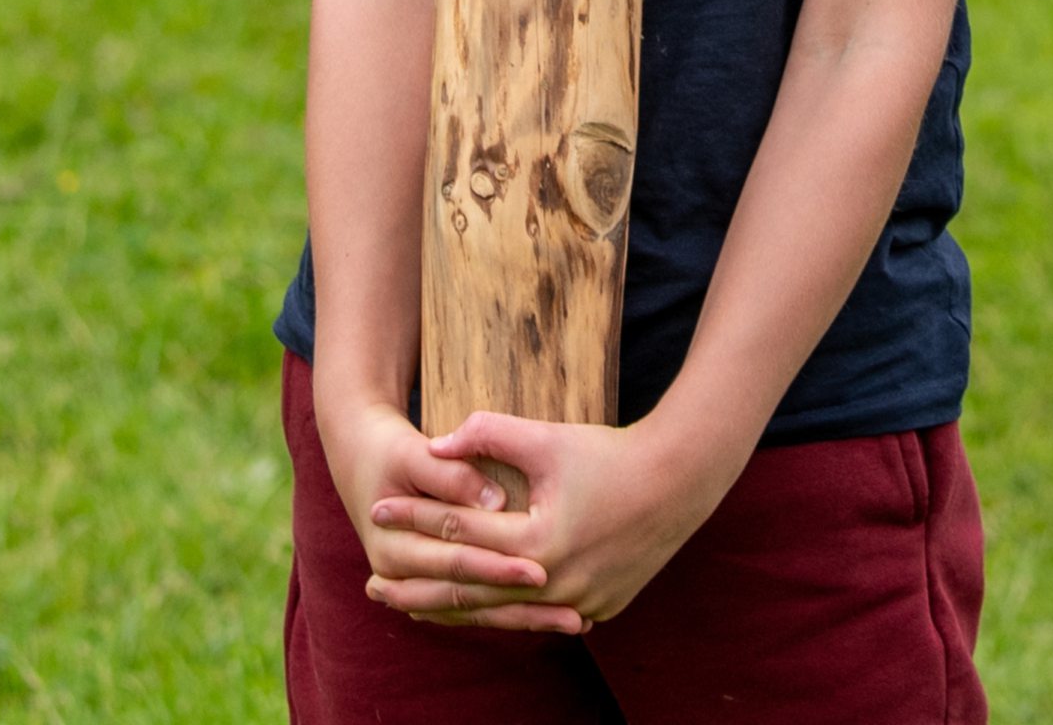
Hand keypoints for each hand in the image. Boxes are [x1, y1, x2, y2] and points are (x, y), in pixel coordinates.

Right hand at [318, 397, 586, 634]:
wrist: (363, 462)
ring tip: (579, 622)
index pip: (454, 563)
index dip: (498, 566)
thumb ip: (452, 476)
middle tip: (574, 613)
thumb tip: (496, 501)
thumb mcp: (414, 455)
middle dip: (523, 607)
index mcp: (391, 551)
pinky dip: (512, 613)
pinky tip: (554, 617)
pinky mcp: (434, 590)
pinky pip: (477, 609)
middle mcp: (400, 583)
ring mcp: (415, 592)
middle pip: (470, 599)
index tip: (544, 570)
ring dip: (526, 619)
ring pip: (477, 613)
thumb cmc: (392, 453)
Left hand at [370, 410, 725, 628]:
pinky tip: (476, 610)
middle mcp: (554, 585)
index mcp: (537, 542)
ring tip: (411, 606)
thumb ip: (489, 435)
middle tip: (373, 586)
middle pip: (469, 592)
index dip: (416, 516)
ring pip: (499, 615)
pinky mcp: (595, 610)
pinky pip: (533, 617)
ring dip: (453, 610)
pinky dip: (498, 613)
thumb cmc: (610, 454)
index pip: (460, 532)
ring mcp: (577, 605)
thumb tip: (436, 440)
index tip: (376, 506)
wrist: (679, 482)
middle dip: (418, 586)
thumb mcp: (547, 437)